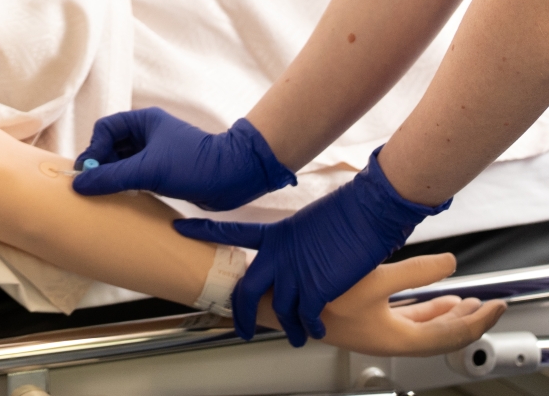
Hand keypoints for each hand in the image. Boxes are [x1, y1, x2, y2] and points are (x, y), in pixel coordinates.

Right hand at [72, 108, 294, 209]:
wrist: (233, 177)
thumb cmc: (192, 165)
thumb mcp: (148, 170)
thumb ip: (112, 177)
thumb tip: (79, 184)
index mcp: (144, 121)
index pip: (105, 129)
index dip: (93, 150)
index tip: (88, 173)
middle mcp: (148, 133)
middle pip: (111, 146)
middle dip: (100, 165)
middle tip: (92, 188)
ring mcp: (156, 152)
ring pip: (122, 162)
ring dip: (112, 177)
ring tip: (105, 196)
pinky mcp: (163, 171)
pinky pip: (135, 176)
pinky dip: (126, 186)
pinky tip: (123, 200)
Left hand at [174, 147, 446, 341]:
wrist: (367, 212)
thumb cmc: (346, 212)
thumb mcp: (310, 224)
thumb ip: (296, 243)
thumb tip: (297, 256)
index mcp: (275, 234)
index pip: (230, 231)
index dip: (204, 232)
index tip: (181, 228)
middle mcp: (279, 255)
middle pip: (247, 291)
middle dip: (241, 315)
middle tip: (241, 330)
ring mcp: (296, 273)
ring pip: (278, 309)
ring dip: (286, 328)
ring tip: (295, 337)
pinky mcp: (317, 287)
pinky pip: (305, 316)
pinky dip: (309, 328)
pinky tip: (316, 332)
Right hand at [316, 254, 506, 356]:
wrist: (281, 300)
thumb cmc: (321, 296)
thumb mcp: (375, 278)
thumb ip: (417, 271)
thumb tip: (451, 262)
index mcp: (396, 338)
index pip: (451, 336)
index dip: (478, 321)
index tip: (496, 306)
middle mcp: (390, 339)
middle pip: (442, 335)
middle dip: (469, 319)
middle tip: (490, 305)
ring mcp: (379, 329)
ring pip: (425, 328)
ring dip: (447, 314)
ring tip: (466, 302)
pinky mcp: (368, 317)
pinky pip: (408, 319)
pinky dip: (426, 309)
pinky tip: (431, 297)